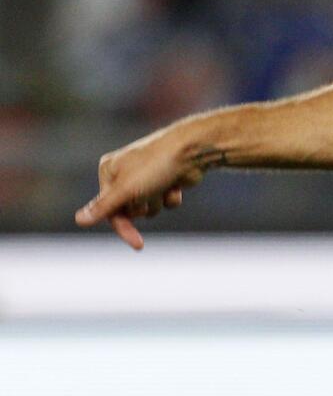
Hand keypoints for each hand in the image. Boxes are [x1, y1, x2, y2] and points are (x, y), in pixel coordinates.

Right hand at [75, 125, 210, 249]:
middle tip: (151, 192)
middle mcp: (124, 173)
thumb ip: (103, 207)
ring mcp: (145, 177)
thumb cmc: (155, 166)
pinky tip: (176, 183)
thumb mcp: (126, 189)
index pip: (109, 209)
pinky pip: (165, 201)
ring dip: (159, 201)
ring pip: (150, 207)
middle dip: (144, 207)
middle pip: (130, 211)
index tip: (138, 244)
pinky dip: (171, 196)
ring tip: (164, 183)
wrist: (191, 151)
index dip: (123, 227)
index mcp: (108, 171)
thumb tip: (79, 220)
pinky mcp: (164, 180)